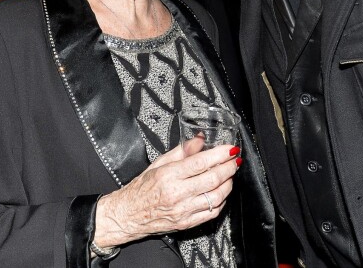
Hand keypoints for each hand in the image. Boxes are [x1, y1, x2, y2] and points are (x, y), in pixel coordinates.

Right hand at [93, 139, 240, 247]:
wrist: (127, 214)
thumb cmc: (141, 188)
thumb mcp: (159, 162)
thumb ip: (183, 150)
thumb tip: (200, 139)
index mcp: (169, 175)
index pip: (201, 163)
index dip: (220, 154)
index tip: (230, 149)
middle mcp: (176, 193)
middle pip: (212, 179)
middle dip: (229, 168)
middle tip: (235, 160)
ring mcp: (182, 210)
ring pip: (215, 197)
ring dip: (228, 184)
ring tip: (230, 175)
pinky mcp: (186, 223)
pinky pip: (211, 213)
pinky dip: (221, 201)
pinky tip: (221, 192)